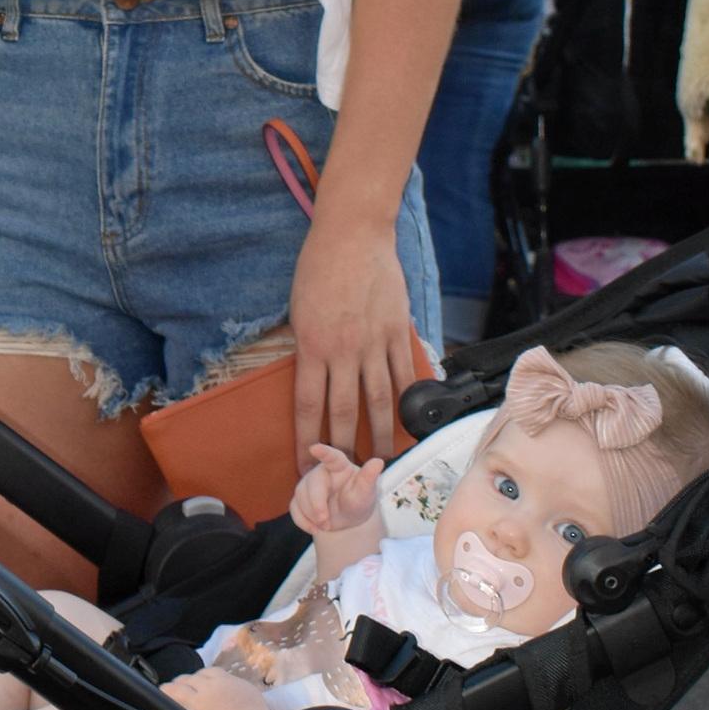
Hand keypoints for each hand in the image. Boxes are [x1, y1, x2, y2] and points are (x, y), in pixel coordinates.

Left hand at [289, 211, 420, 465]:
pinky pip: (403, 372)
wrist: (353, 235)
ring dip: (378, 433)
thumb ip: (308, 350)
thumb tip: (314, 383)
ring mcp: (375, 342)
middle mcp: (344, 351)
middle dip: (343, 448)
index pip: (307, 406)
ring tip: (379, 458)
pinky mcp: (398, 332)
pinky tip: (409, 419)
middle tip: (344, 474)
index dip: (306, 441)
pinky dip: (407, 397)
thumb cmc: (318, 269)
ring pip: (378, 399)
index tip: (305, 464)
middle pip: (344, 411)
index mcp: (312, 346)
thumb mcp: (298, 312)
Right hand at [291, 440, 383, 534]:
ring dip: (312, 516)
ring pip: (301, 497)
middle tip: (326, 522)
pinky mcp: (299, 498)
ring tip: (327, 526)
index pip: (332, 457)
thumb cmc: (359, 501)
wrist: (348, 519)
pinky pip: (294, 508)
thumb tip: (378, 462)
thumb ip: (369, 479)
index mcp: (339, 465)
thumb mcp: (366, 493)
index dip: (323, 452)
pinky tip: (314, 529)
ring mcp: (308, 484)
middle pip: (312, 484)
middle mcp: (321, 471)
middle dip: (317, 505)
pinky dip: (303, 522)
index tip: (314, 448)